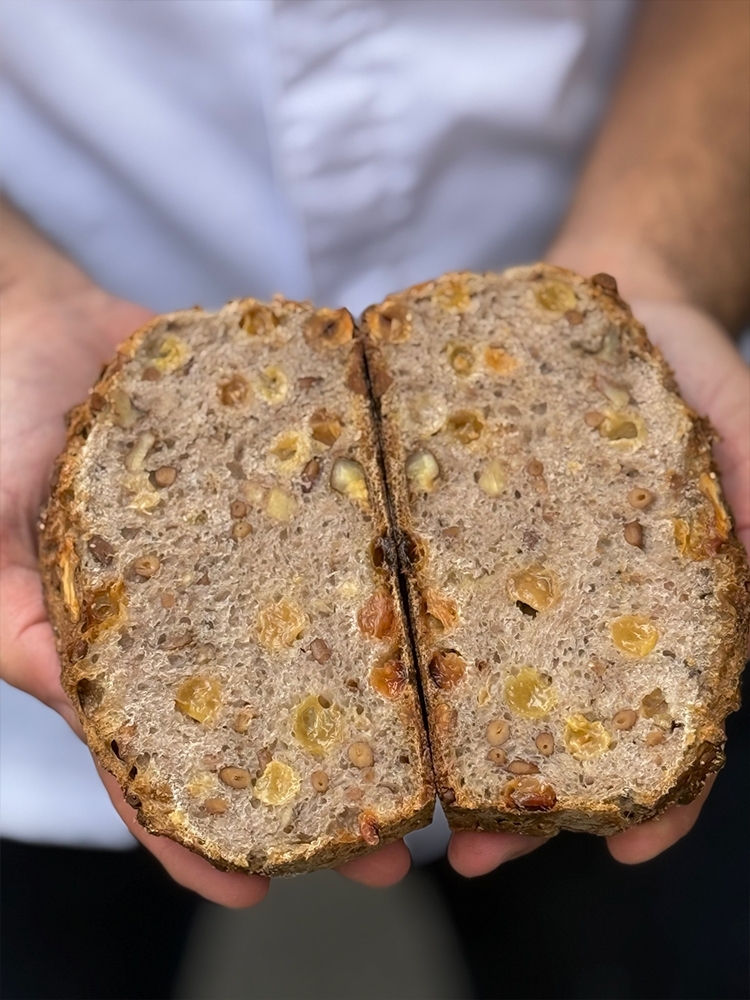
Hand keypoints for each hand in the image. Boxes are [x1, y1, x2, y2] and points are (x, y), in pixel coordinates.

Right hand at [0, 248, 409, 904]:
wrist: (31, 322)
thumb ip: (26, 630)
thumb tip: (76, 701)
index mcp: (117, 642)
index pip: (156, 760)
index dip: (194, 834)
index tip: (250, 893)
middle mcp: (193, 606)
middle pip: (267, 711)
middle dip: (325, 784)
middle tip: (390, 847)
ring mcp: (246, 546)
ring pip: (321, 627)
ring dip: (381, 692)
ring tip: (441, 747)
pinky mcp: (282, 481)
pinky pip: (337, 520)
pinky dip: (380, 557)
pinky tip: (431, 600)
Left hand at [448, 298, 749, 876]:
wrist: (596, 307)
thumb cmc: (680, 370)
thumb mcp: (737, 420)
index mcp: (662, 612)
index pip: (672, 728)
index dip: (662, 797)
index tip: (628, 849)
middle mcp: (576, 616)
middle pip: (556, 732)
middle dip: (519, 805)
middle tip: (470, 854)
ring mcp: (503, 585)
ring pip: (474, 689)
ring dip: (440, 753)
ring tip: (397, 800)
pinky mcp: (444, 541)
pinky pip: (415, 601)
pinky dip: (391, 648)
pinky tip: (357, 671)